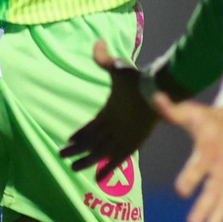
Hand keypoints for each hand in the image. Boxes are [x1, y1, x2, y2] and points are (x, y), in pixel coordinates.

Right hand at [60, 40, 159, 186]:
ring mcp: (123, 136)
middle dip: (77, 151)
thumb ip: (104, 60)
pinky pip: (117, 159)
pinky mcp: (132, 144)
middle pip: (91, 142)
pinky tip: (98, 179)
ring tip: (74, 169)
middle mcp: (114, 127)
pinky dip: (108, 169)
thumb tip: (97, 42)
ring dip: (87, 161)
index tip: (67, 141)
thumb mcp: (118, 69)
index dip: (79, 135)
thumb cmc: (139, 81)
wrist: (160, 90)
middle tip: (63, 158)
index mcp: (109, 112)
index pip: (90, 127)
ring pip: (100, 152)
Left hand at [155, 95, 222, 221]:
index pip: (200, 163)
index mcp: (210, 146)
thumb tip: (153, 97)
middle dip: (205, 207)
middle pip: (215, 188)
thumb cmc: (210, 118)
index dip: (191, 176)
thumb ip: (171, 110)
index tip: (180, 191)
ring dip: (218, 221)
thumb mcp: (192, 111)